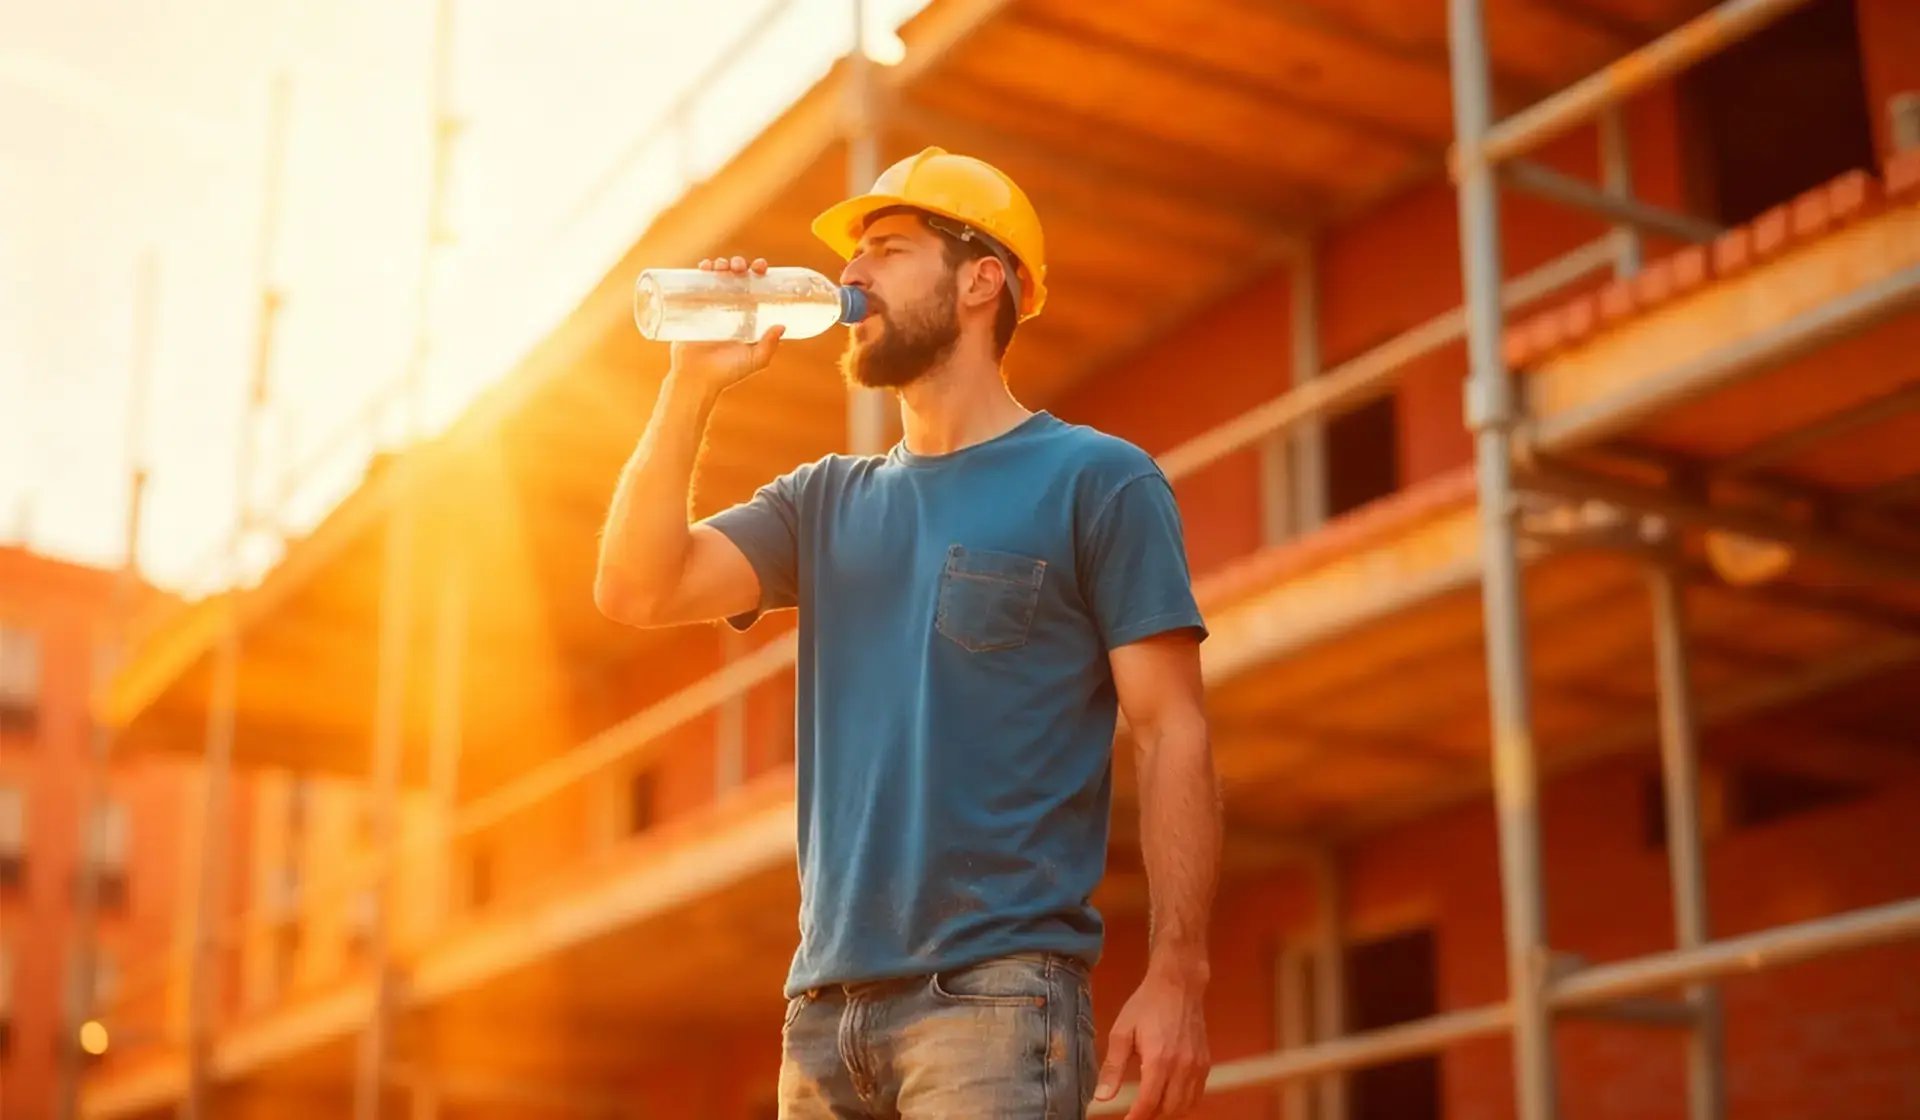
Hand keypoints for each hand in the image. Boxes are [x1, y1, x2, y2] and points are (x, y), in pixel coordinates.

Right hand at [668, 255, 784, 395]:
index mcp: (747, 315)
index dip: (759, 273)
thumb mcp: (754, 360)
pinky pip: (695, 284)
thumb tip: (782, 325)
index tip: (761, 267)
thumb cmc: (727, 372)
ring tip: (723, 266)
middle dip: (739, 264)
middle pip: (736, 277)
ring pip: (717, 276)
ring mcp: (710, 306)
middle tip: (740, 267)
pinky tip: (705, 266)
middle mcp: (730, 308)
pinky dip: (701, 271)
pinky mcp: (691, 308)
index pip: (755, 287)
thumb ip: (768, 346)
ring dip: (722, 264)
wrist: (695, 379)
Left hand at [1094, 966, 1210, 1118]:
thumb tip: (1102, 1097)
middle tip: (1135, 1113)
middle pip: (1168, 1109)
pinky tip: (1169, 1097)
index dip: (1135, 1118)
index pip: (1148, 1103)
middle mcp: (1182, 1067)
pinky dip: (1183, 1103)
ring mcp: (1197, 1066)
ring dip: (1167, 1112)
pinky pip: (1197, 1094)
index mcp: (1159, 1060)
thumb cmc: (1147, 1005)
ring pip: (1185, 1106)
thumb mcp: (1122, 1032)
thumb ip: (1112, 1068)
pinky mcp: (1205, 1062)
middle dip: (1151, 1116)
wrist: (1178, 984)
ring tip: (1150, 1107)